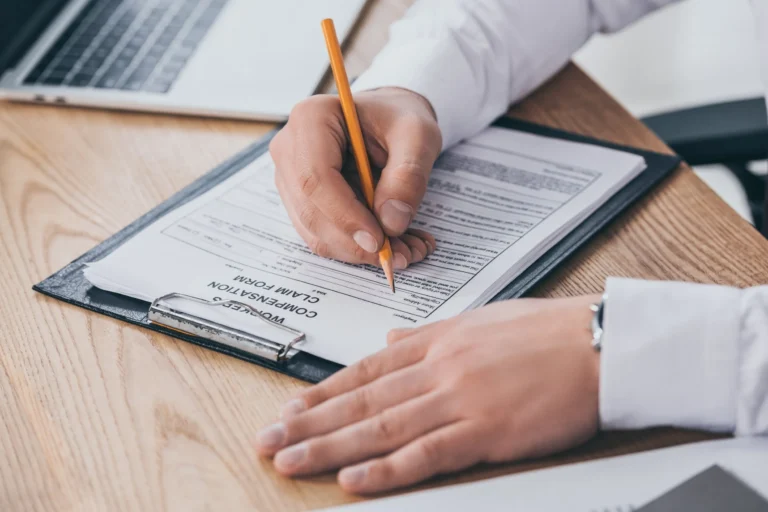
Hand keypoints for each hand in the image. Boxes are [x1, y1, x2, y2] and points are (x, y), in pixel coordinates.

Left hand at [255, 295, 600, 493]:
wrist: (601, 342)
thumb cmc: (546, 332)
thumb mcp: (479, 319)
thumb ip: (428, 332)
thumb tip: (389, 336)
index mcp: (437, 340)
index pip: (367, 368)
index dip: (324, 391)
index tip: (290, 408)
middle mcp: (439, 368)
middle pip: (362, 399)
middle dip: (310, 423)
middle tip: (269, 439)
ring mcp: (460, 398)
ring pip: (381, 425)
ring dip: (330, 447)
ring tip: (290, 461)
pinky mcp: (487, 430)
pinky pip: (427, 453)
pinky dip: (387, 469)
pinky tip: (353, 479)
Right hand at [269, 87, 441, 268]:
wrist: (388, 122)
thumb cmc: (399, 120)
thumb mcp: (418, 136)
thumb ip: (409, 175)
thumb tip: (392, 222)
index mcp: (312, 118)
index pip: (315, 178)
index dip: (345, 216)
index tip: (379, 240)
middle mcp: (290, 148)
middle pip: (310, 210)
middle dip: (354, 242)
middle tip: (400, 255)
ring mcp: (290, 177)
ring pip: (314, 231)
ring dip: (358, 251)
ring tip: (406, 250)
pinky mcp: (300, 201)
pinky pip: (322, 235)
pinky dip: (356, 248)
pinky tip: (392, 244)